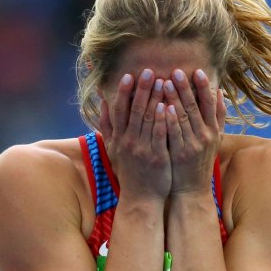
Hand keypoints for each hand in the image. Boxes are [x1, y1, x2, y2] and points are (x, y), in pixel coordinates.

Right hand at [98, 69, 171, 200]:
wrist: (141, 199)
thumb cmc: (129, 172)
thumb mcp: (113, 150)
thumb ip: (107, 126)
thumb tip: (102, 102)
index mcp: (118, 138)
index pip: (120, 110)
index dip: (123, 92)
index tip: (129, 75)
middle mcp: (128, 142)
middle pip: (134, 110)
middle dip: (142, 90)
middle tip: (149, 71)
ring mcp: (142, 149)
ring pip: (147, 120)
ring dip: (154, 99)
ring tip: (162, 81)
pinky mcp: (156, 157)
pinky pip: (159, 135)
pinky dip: (162, 120)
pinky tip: (168, 106)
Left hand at [163, 69, 226, 194]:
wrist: (191, 190)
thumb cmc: (200, 163)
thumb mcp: (214, 140)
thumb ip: (218, 117)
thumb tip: (219, 92)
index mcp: (213, 131)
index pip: (209, 104)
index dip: (203, 87)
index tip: (197, 71)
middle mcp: (205, 136)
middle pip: (195, 108)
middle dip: (185, 88)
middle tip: (175, 71)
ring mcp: (192, 145)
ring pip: (183, 118)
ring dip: (174, 99)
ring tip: (165, 82)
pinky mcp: (179, 154)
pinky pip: (174, 134)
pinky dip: (170, 120)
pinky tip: (164, 107)